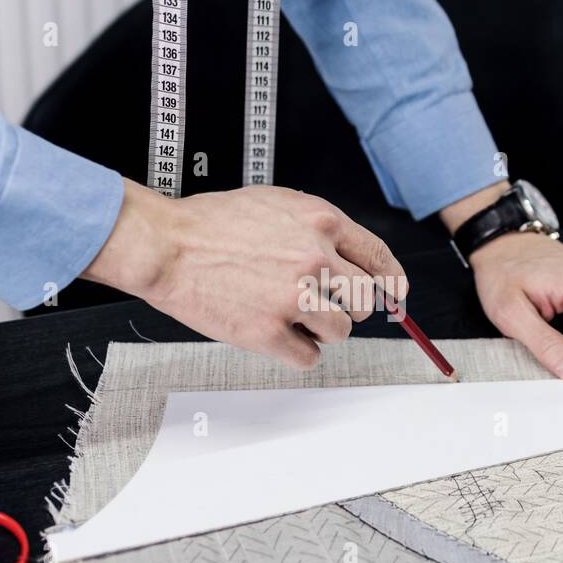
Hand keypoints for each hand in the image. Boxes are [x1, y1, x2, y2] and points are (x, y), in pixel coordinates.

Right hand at [82, 179, 407, 367]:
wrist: (167, 246)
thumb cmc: (211, 224)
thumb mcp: (276, 205)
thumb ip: (316, 229)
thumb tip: (349, 259)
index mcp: (321, 222)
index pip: (380, 259)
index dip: (392, 283)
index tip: (395, 298)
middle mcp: (315, 259)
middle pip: (365, 301)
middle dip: (347, 308)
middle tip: (321, 307)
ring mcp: (294, 297)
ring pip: (340, 332)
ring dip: (320, 331)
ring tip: (288, 316)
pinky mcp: (270, 332)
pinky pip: (308, 357)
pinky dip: (295, 351)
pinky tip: (274, 333)